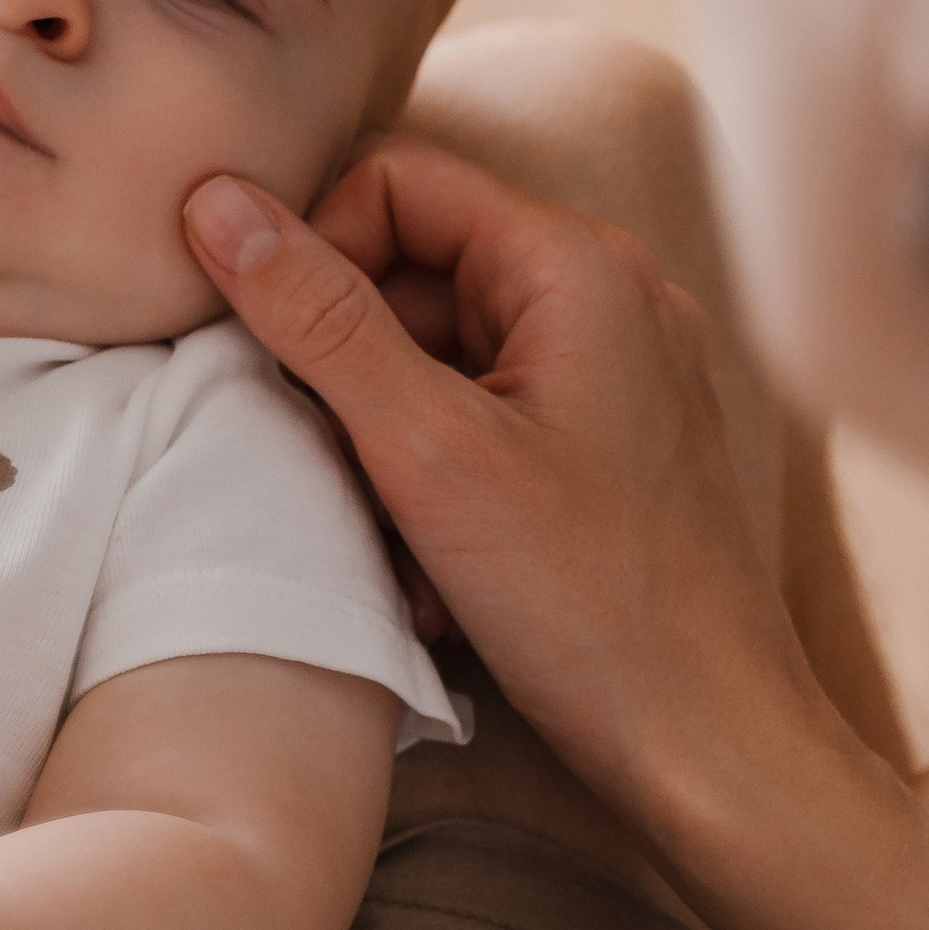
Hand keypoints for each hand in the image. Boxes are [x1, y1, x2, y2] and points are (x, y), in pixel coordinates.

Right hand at [186, 140, 811, 837]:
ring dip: (384, 443)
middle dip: (349, 370)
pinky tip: (433, 575)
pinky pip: (480, 422)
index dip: (313, 250)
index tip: (271, 354)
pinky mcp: (605, 446)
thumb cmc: (592, 604)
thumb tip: (217, 203)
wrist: (711, 747)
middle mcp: (608, 297)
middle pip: (413, 271)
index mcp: (579, 266)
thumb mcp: (427, 453)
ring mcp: (613, 374)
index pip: (398, 181)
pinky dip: (433, 484)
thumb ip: (318, 318)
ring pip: (437, 358)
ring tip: (395, 543)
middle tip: (331, 468)